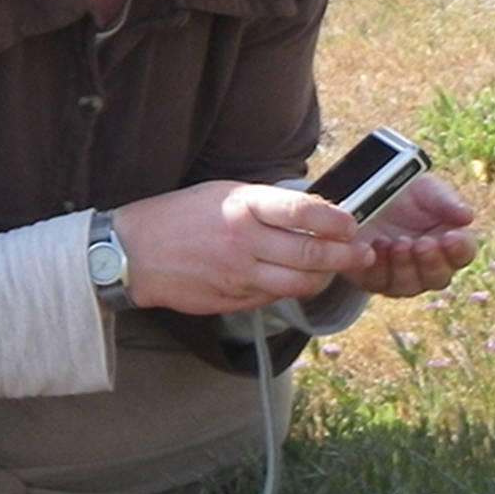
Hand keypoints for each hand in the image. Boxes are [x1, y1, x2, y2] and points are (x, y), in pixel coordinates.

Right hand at [114, 181, 374, 314]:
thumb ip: (266, 203)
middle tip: (362, 254)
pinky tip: (294, 281)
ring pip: (297, 285)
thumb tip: (311, 212)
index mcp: (243, 206)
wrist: (132, 253)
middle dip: (344, 257)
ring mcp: (237, 275)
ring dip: (322, 279)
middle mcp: (243, 241)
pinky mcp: (230, 300)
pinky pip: (271, 298)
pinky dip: (288, 291)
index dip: (336, 220)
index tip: (352, 223)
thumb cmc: (179, 216)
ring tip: (333, 270)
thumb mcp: (223, 193)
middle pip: (309, 256)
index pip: (303, 212)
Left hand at [340, 173, 477, 296]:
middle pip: (438, 278)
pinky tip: (375, 247)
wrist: (367, 193)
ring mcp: (401, 277)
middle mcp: (428, 267)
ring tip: (397, 243)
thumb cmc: (406, 193)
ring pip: (408, 286)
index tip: (450, 238)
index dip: (459, 249)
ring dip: (403, 266)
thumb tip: (467, 217)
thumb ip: (447, 202)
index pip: (463, 254)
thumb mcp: (426, 190)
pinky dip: (377, 266)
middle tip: (422, 243)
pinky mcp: (374, 279)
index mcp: (449, 244)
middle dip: (430, 262)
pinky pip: (377, 282)